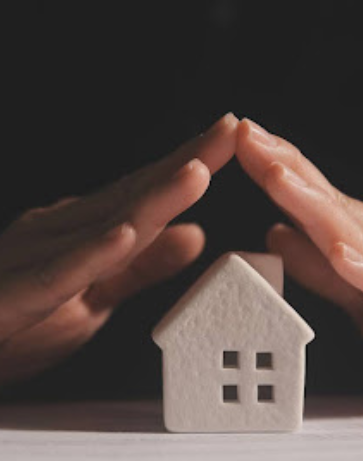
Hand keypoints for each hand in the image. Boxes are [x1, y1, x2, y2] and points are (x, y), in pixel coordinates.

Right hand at [0, 113, 237, 385]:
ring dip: (151, 197)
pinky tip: (125, 235)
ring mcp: (38, 257)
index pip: (145, 193)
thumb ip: (144, 266)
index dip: (190, 165)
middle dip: (184, 162)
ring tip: (196, 170)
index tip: (230, 137)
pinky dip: (93, 254)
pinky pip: (59, 274)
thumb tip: (196, 235)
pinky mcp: (17, 294)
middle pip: (133, 195)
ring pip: (104, 225)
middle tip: (229, 130)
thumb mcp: (98, 293)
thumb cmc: (24, 318)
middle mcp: (63, 231)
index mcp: (85, 230)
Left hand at [236, 118, 362, 395]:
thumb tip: (275, 233)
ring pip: (361, 236)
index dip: (281, 167)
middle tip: (247, 135)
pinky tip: (342, 255)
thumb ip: (319, 269)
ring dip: (316, 206)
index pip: (321, 197)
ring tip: (278, 178)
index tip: (242, 139)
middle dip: (288, 167)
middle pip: (333, 203)